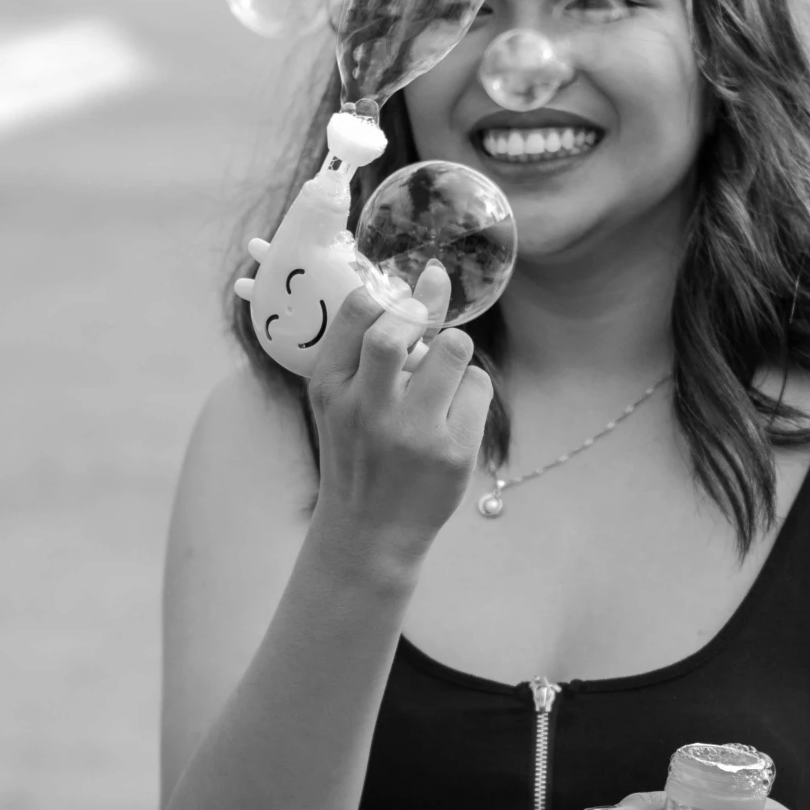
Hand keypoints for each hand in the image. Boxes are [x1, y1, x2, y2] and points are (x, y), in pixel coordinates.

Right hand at [306, 266, 491, 567]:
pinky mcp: (452, 453)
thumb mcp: (343, 402)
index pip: (356, 310)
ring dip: (454, 349)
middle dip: (419, 314)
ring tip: (443, 373)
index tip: (401, 298)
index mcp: (331, 388)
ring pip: (452, 349)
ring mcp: (412, 433)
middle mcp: (366, 409)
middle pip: (395, 331)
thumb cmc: (360, 453)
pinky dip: (471, 388)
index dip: (387, 293)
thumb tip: (432, 278)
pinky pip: (478, 386)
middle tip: (425, 323)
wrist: (369, 531)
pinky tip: (454, 412)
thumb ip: (371, 347)